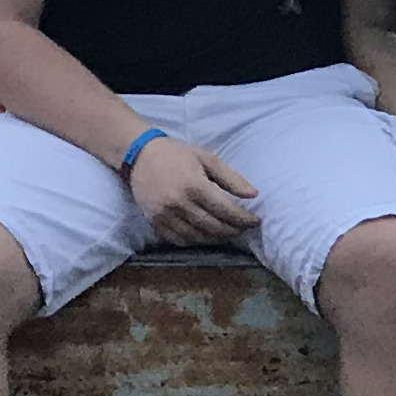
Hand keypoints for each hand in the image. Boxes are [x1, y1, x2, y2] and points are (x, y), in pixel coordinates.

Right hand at [125, 134, 258, 244]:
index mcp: (194, 185)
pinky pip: (178, 240)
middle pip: (213, 226)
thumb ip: (231, 178)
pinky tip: (204, 235)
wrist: (140, 155)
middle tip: (243, 229)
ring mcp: (165, 215)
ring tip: (227, 232)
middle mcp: (179, 203)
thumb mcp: (207, 159)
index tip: (255, 222)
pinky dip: (194, 241)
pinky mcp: (154, 222)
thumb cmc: (177, 155)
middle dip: (232, 230)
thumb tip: (253, 195)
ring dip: (215, 238)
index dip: (243, 219)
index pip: (226, 210)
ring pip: (197, 236)